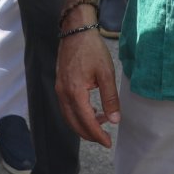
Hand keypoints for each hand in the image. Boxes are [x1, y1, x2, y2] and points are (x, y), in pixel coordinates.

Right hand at [55, 29, 120, 147]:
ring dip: (83, 125)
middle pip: (74, 123)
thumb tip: (115, 120)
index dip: (97, 135)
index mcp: (75, 92)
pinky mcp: (59, 84)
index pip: (86, 121)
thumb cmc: (92, 49)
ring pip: (68, 117)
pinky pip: (66, 107)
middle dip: (89, 134)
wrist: (76, 31)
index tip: (108, 143)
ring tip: (101, 124)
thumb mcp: (106, 73)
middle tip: (104, 138)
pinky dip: (77, 115)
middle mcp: (63, 93)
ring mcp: (59, 89)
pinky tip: (91, 111)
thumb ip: (110, 98)